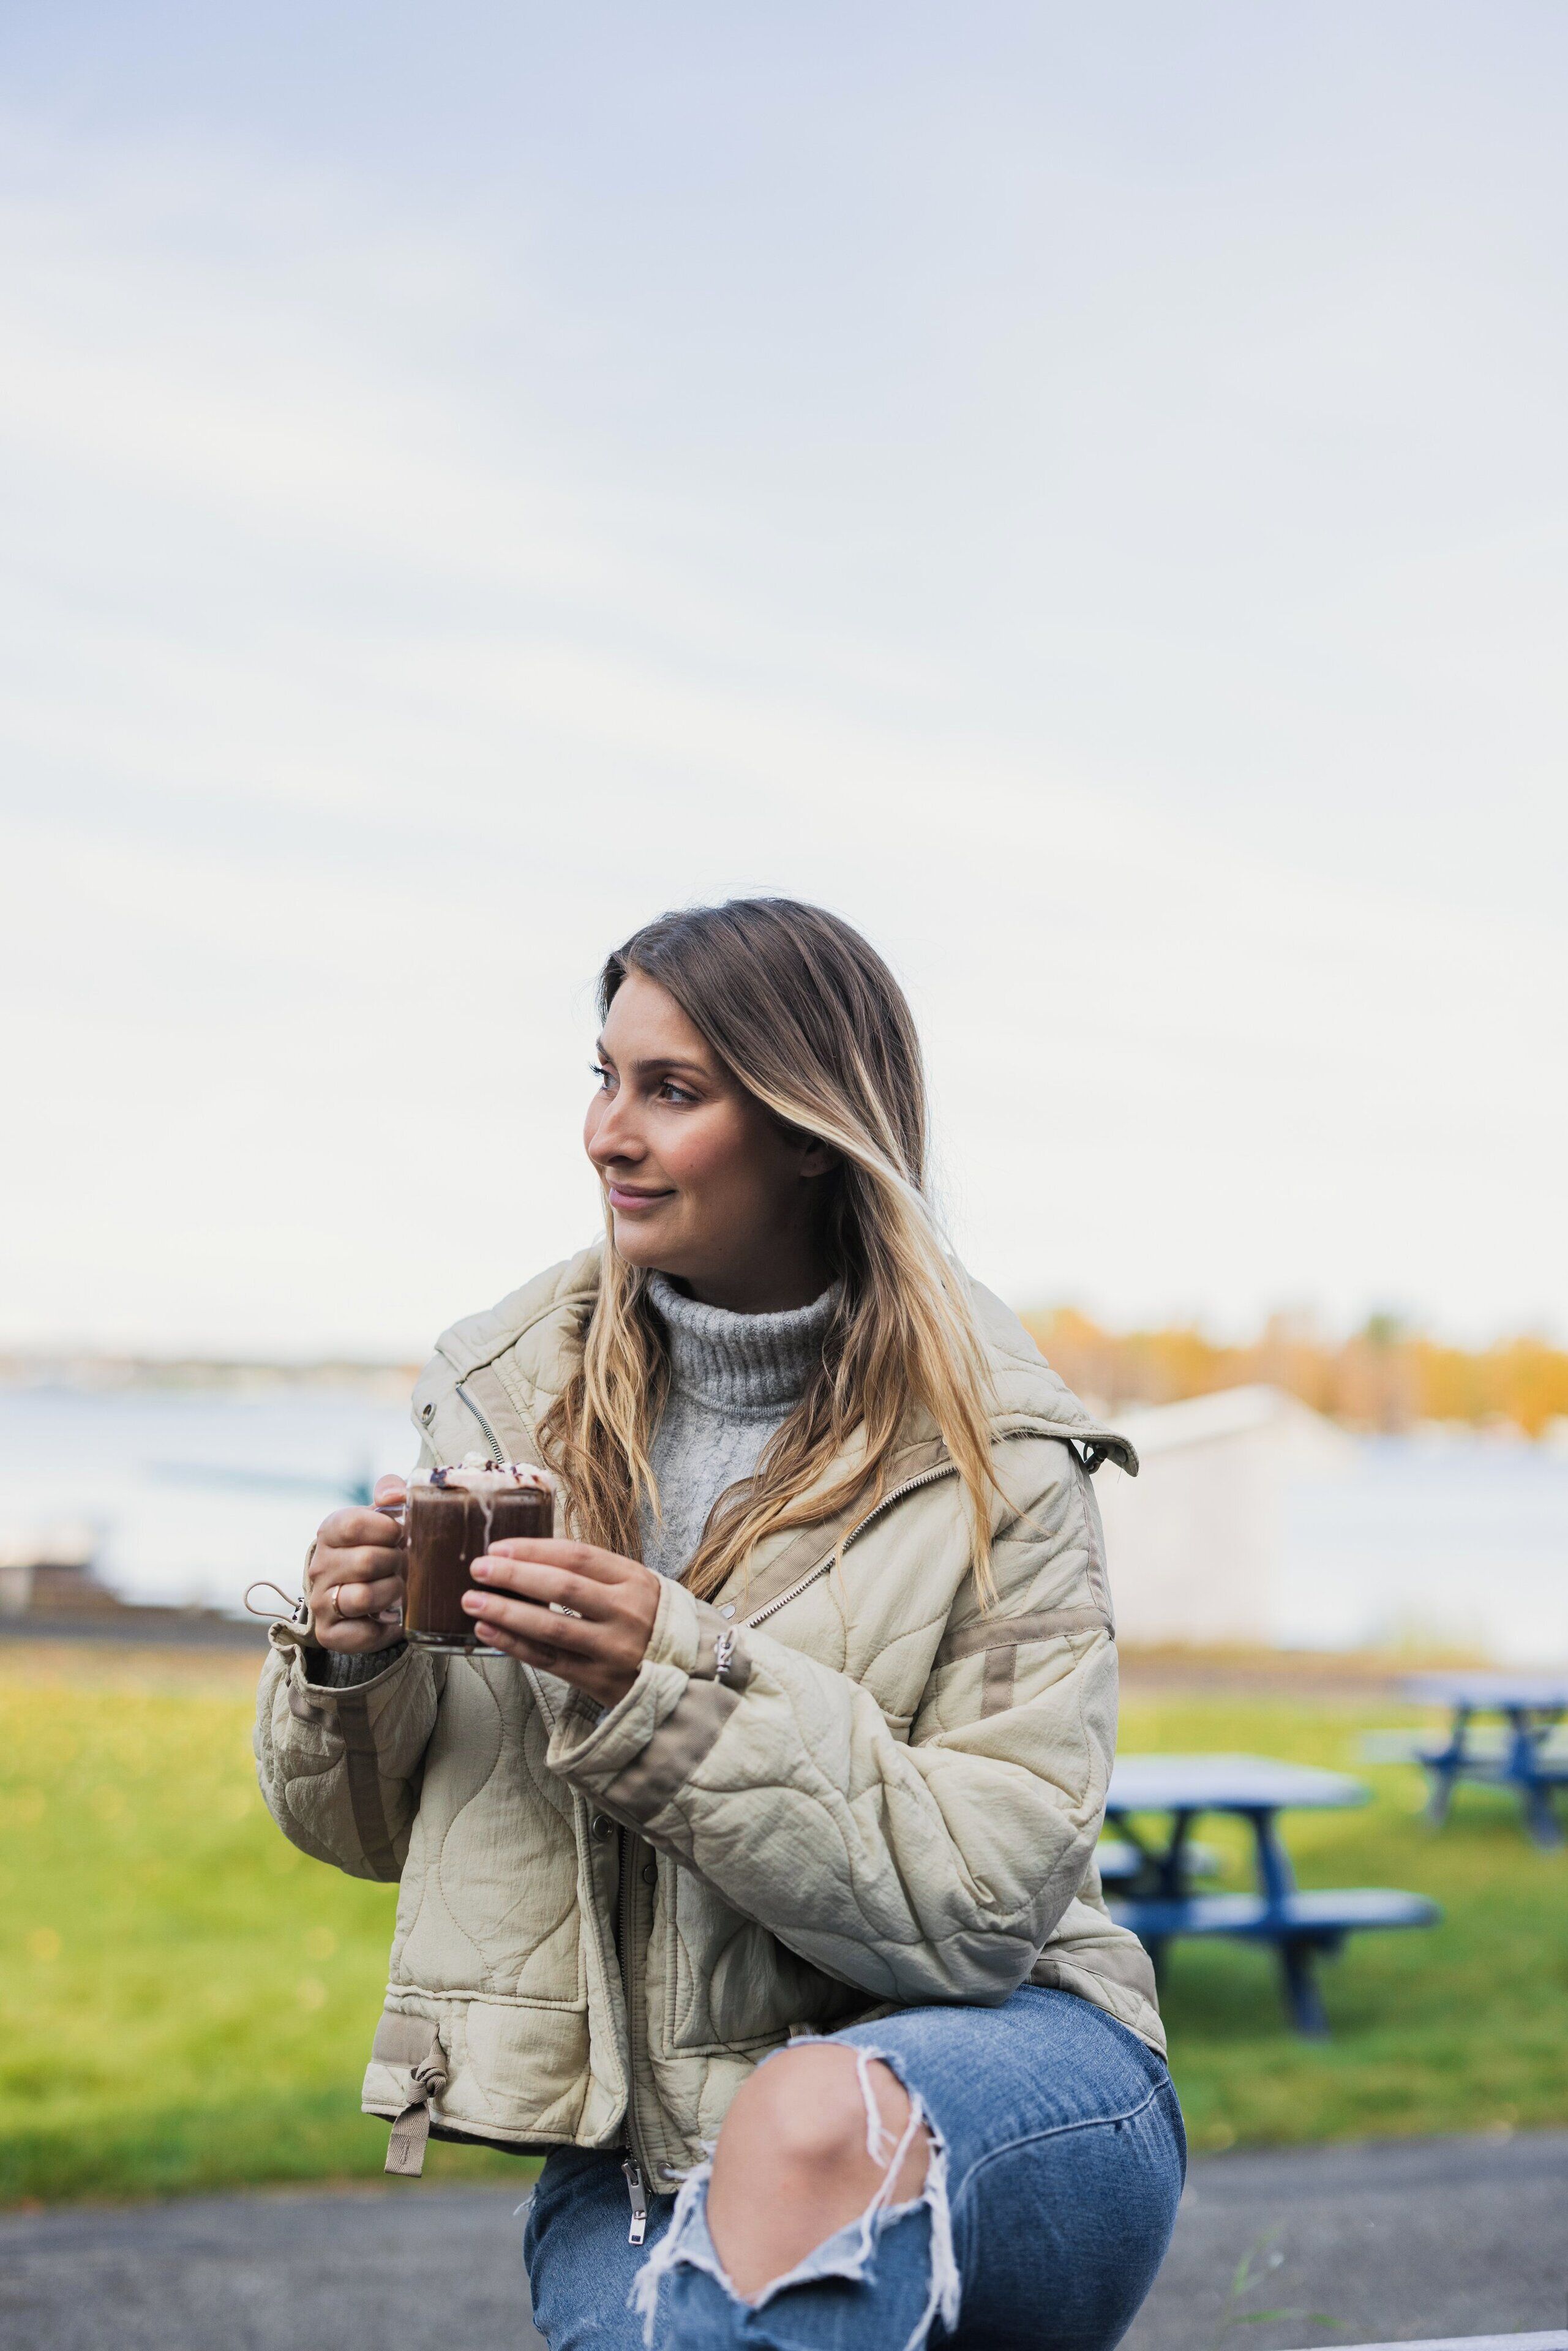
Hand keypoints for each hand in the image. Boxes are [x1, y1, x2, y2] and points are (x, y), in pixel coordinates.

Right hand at [308, 1475, 407, 1654]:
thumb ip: (390, 1492)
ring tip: (398, 1586)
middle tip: (402, 1563)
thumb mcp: (380, 1515)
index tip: (399, 1534)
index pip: (354, 1524)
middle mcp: (319, 1567)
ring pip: (364, 1597)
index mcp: (329, 1532)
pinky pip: (365, 1633)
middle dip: (396, 1562)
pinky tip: (392, 1615)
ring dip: (392, 1591)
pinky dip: (387, 1627)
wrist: (352, 1589)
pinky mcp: (329, 1633)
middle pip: (367, 1561)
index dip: (387, 1529)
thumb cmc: (374, 1546)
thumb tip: (396, 1493)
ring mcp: (321, 1602)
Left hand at [463, 1538, 660, 1708]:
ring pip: (551, 1626)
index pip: (577, 1556)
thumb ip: (596, 1574)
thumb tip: (531, 1559)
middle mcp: (626, 1612)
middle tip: (478, 1568)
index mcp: (635, 1580)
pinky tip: (488, 1632)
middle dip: (514, 1575)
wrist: (687, 1675)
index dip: (534, 1550)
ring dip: (506, 1611)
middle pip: (561, 1587)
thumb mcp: (637, 1587)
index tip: (499, 1548)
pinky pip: (549, 1660)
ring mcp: (613, 1648)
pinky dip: (514, 1645)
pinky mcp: (599, 1680)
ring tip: (472, 1600)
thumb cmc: (650, 1622)